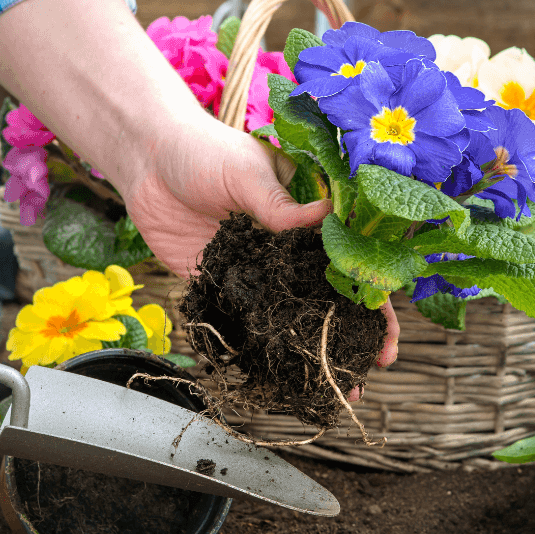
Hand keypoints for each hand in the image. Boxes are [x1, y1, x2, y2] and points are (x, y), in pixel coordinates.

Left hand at [122, 113, 399, 376]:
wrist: (145, 161)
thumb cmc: (203, 151)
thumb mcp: (246, 172)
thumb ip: (279, 204)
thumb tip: (327, 217)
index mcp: (306, 209)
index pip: (349, 250)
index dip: (372, 284)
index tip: (389, 317)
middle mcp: (288, 242)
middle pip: (330, 288)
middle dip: (356, 325)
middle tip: (377, 360)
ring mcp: (258, 266)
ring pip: (294, 311)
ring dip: (315, 344)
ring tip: (342, 382)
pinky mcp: (223, 283)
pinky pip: (247, 318)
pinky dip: (264, 346)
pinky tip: (282, 374)